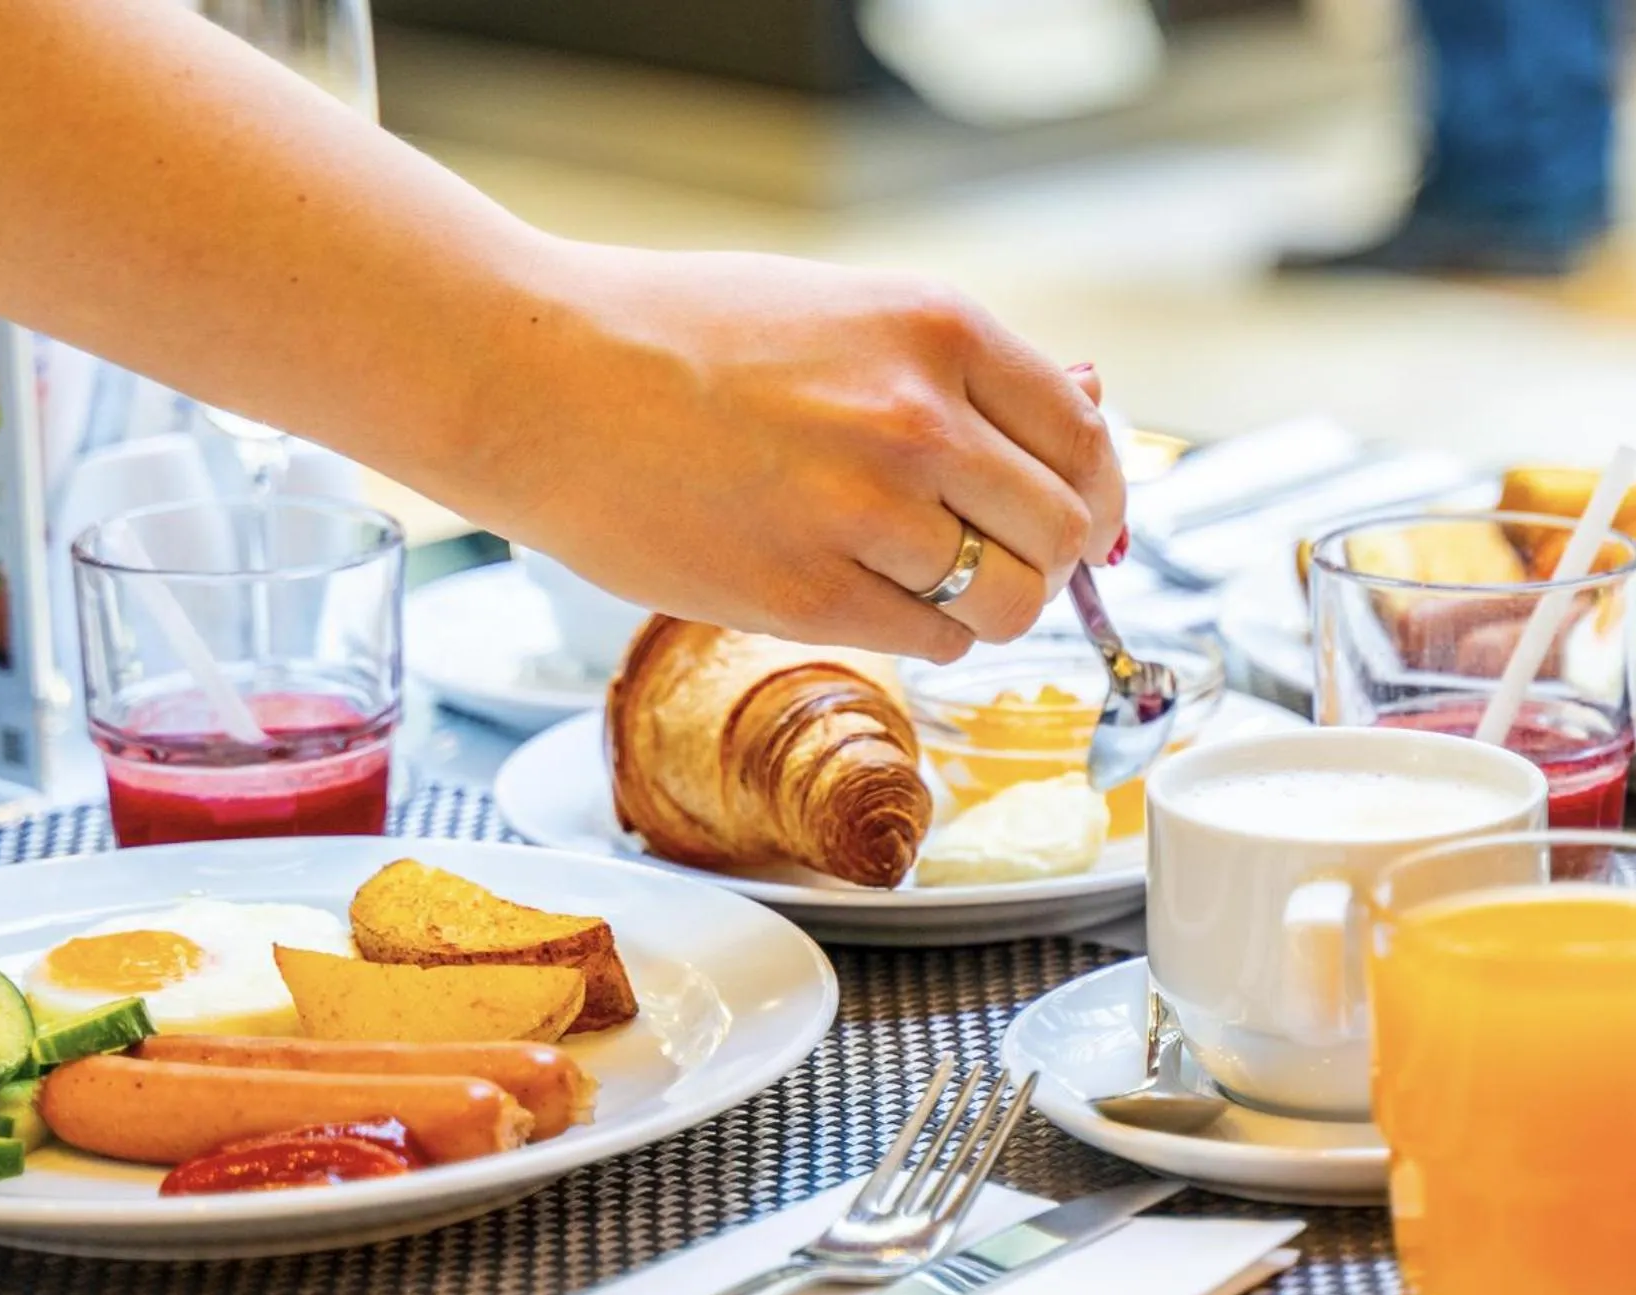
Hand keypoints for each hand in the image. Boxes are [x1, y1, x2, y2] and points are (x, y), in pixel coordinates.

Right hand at [466, 241, 1125, 662]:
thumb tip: (1072, 426)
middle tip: (999, 560)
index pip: (1085, 434)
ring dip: (985, 605)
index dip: (1094, 490)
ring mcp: (863, 515)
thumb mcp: (841, 311)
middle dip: (1045, 556)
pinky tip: (864, 595)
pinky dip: (920, 632)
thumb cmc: (676, 336)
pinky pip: (929, 642)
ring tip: (925, 581)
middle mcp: (917, 421)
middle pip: (1061, 530)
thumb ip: (952, 373)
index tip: (1078, 516)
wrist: (541, 378)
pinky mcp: (804, 599)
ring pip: (1007, 603)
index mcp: (936, 329)